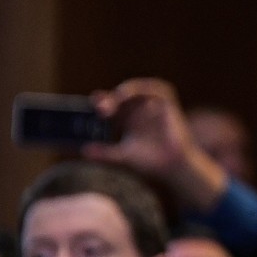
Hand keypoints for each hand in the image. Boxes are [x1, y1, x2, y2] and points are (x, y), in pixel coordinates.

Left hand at [83, 78, 226, 210]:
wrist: (172, 168)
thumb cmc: (150, 163)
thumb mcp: (122, 157)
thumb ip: (104, 154)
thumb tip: (84, 150)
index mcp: (128, 121)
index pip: (111, 106)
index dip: (100, 103)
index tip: (90, 106)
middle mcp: (139, 112)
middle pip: (121, 97)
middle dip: (109, 99)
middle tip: (100, 109)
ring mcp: (153, 108)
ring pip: (138, 89)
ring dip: (127, 91)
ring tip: (117, 98)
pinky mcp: (168, 106)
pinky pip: (159, 90)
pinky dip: (148, 88)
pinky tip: (137, 95)